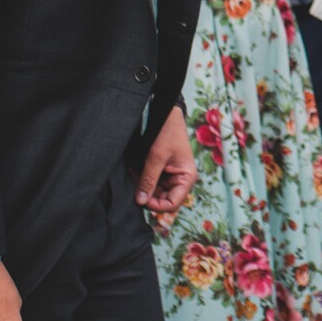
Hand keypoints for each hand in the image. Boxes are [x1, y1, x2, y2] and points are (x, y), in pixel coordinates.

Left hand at [137, 106, 196, 227]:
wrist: (166, 114)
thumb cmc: (167, 133)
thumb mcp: (156, 157)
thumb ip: (148, 180)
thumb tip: (141, 201)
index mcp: (187, 177)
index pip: (173, 203)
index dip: (157, 206)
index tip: (141, 200)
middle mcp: (181, 179)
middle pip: (164, 199)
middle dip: (148, 194)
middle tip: (135, 184)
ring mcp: (172, 176)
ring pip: (156, 191)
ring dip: (143, 185)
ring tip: (134, 171)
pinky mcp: (163, 171)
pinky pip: (152, 182)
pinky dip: (142, 179)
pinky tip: (135, 169)